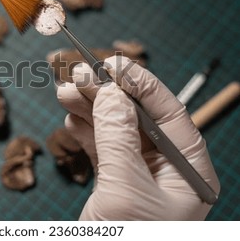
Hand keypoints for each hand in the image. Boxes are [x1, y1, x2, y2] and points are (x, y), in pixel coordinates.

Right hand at [57, 55, 219, 219]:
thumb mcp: (125, 189)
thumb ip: (118, 137)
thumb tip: (113, 93)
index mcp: (188, 172)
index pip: (170, 114)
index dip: (142, 85)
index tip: (113, 65)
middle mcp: (168, 170)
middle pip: (138, 117)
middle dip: (106, 94)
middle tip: (77, 75)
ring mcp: (140, 174)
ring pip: (115, 128)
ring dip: (89, 108)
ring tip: (64, 92)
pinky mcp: (116, 180)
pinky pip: (101, 146)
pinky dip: (84, 129)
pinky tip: (70, 117)